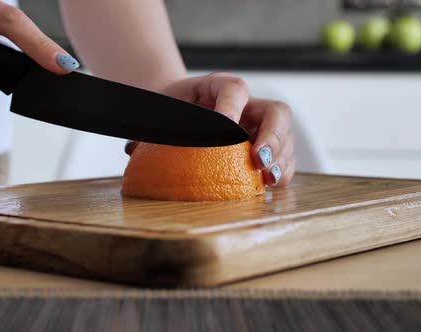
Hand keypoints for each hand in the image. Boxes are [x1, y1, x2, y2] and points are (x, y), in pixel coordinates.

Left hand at [126, 72, 294, 186]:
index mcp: (219, 87)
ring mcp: (260, 126)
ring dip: (281, 160)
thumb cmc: (168, 111)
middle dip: (272, 137)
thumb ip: (154, 126)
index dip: (232, 108)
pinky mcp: (265, 147)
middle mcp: (247, 104)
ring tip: (267, 179)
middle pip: (276, 112)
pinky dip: (281, 172)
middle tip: (258, 159)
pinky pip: (284, 158)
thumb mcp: (160, 112)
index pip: (234, 89)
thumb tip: (134, 148)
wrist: (177, 111)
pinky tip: (269, 186)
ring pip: (285, 137)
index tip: (225, 129)